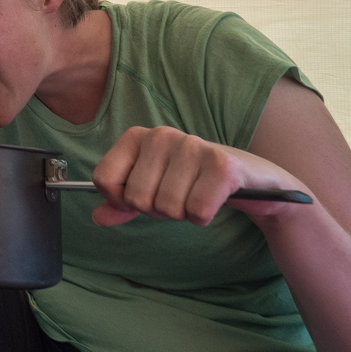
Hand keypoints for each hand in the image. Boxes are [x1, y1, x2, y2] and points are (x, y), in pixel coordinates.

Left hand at [91, 126, 311, 226]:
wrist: (252, 181)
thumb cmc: (193, 182)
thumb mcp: (153, 189)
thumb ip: (123, 202)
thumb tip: (98, 217)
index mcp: (137, 136)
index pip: (104, 179)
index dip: (120, 200)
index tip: (143, 197)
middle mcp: (162, 135)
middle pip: (136, 198)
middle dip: (157, 210)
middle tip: (179, 197)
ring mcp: (192, 146)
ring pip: (167, 207)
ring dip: (183, 213)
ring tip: (197, 195)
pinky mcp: (222, 165)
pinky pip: (196, 211)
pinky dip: (204, 217)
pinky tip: (214, 200)